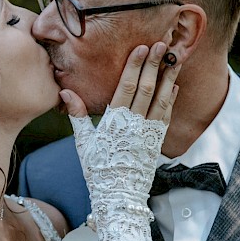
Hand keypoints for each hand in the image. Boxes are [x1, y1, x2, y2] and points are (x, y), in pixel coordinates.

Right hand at [61, 42, 178, 240]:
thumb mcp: (83, 143)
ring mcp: (149, 133)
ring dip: (169, 77)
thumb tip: (64, 92)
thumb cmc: (97, 169)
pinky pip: (166, 115)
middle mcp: (135, 125)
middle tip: (161, 45)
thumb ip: (77, 115)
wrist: (118, 195)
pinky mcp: (158, 141)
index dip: (135, 67)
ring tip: (174, 59)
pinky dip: (171, 98)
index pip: (126, 88)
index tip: (142, 48)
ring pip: (162, 99)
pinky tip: (174, 85)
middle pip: (147, 89)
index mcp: (115, 123)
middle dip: (154, 65)